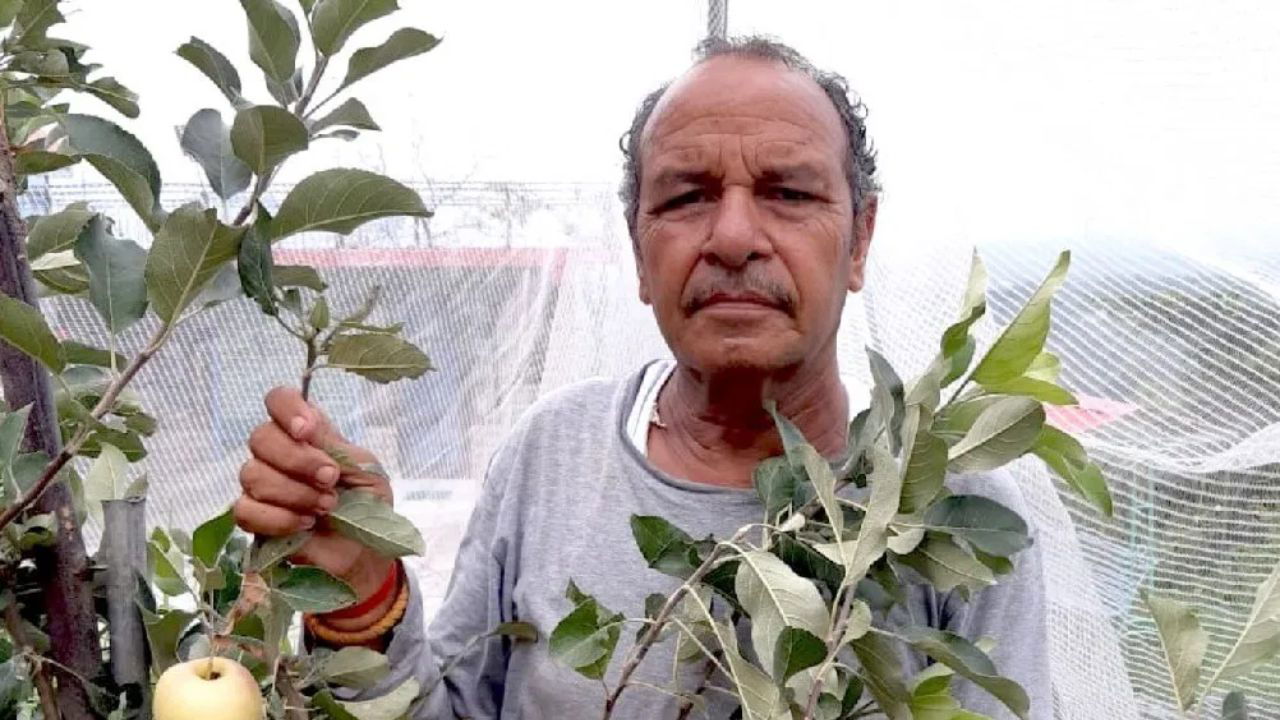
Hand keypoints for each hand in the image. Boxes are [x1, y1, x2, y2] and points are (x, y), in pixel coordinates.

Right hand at [234, 387, 397, 626]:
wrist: (366, 553)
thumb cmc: (369, 505)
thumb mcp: (365, 470)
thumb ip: (334, 446)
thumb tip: (306, 425)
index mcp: (308, 434)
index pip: (279, 400)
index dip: (286, 410)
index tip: (307, 431)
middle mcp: (279, 454)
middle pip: (260, 437)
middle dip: (298, 460)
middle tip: (330, 480)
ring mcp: (262, 486)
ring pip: (252, 474)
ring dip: (294, 492)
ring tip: (326, 507)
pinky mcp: (255, 519)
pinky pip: (244, 510)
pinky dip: (278, 518)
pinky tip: (304, 524)